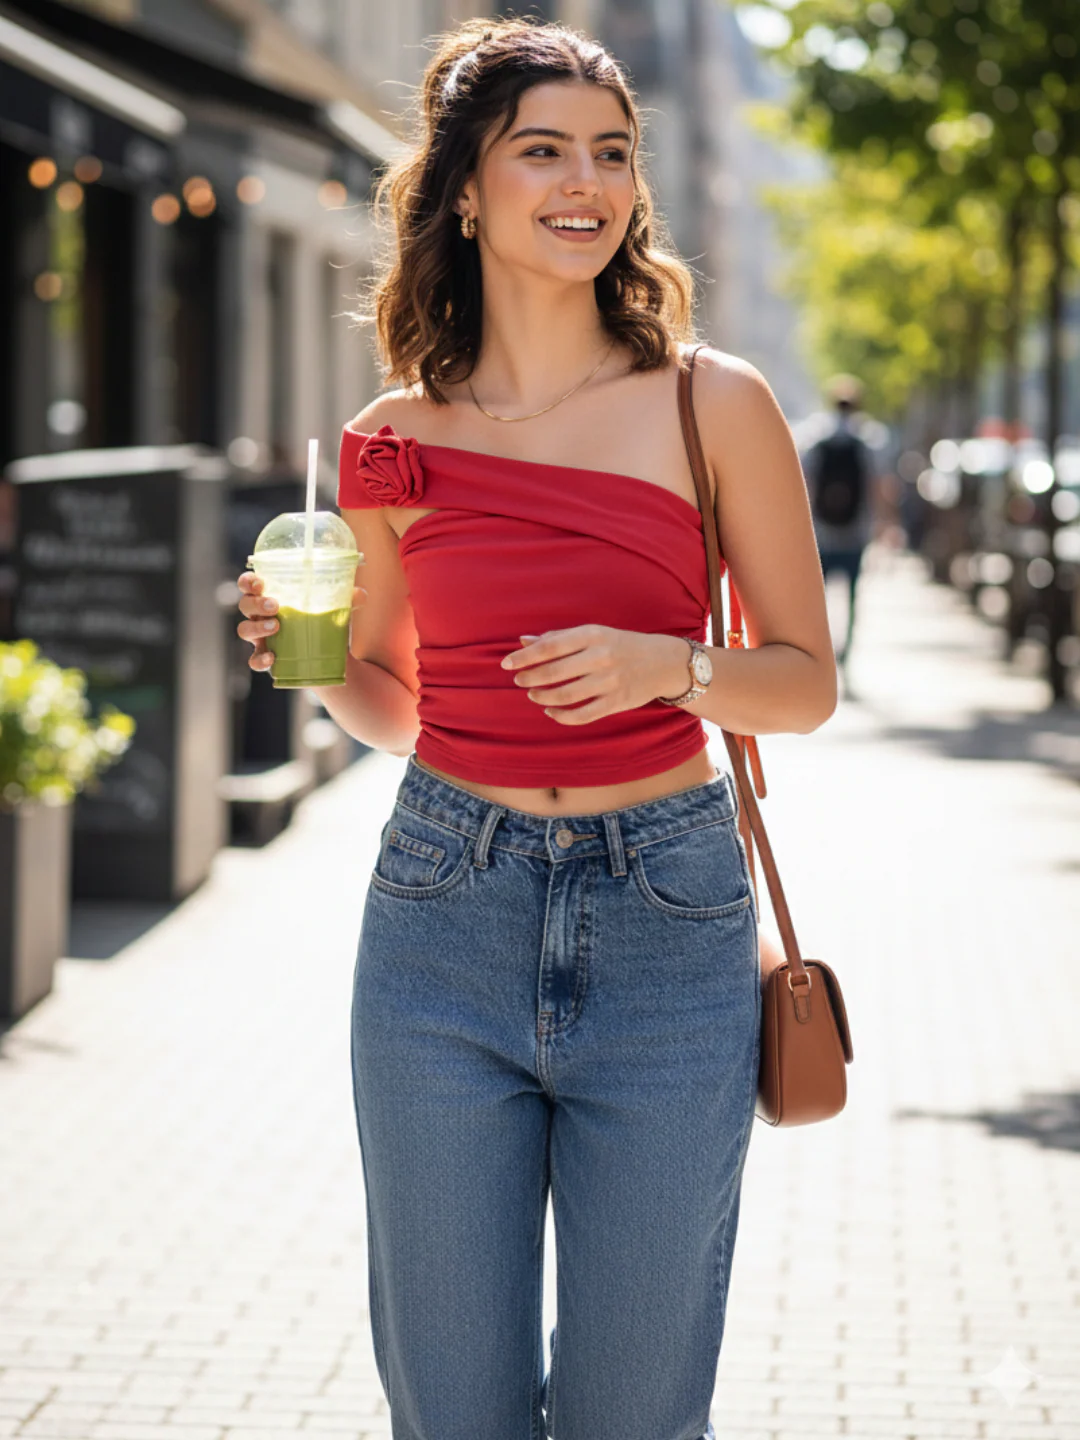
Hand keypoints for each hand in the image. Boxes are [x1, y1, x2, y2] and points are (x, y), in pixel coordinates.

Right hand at [235, 569, 366, 671]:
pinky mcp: (265, 658)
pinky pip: (253, 660)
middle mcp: (260, 615)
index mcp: (271, 596)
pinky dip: (259, 659)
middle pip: (245, 605)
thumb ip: (347, 600)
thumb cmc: (323, 622)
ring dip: (256, 627)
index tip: (259, 583)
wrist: (328, 656)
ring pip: (244, 630)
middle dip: (256, 603)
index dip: (248, 581)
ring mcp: (261, 638)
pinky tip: (272, 658)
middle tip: (275, 606)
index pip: (249, 584)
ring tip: (276, 627)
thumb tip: (360, 593)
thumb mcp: (335, 609)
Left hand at [500, 625, 690, 724]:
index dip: (524, 657)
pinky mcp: (616, 702)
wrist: (664, 662)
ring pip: (565, 695)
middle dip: (530, 679)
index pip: (550, 646)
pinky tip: (551, 712)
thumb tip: (524, 641)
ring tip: (534, 696)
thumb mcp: (593, 633)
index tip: (506, 664)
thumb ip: (559, 637)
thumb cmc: (621, 645)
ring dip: (543, 698)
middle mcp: (601, 657)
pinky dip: (561, 716)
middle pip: (553, 672)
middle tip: (520, 682)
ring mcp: (610, 681)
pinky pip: (582, 715)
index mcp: (592, 635)